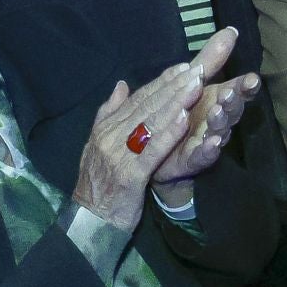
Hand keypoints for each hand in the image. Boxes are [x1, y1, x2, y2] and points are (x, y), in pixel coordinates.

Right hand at [72, 58, 207, 231]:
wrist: (89, 219)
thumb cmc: (100, 183)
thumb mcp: (98, 145)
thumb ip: (110, 114)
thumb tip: (122, 85)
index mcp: (106, 128)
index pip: (138, 99)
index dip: (162, 82)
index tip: (183, 67)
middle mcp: (110, 137)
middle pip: (147, 106)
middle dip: (174, 86)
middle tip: (197, 70)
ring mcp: (118, 155)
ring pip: (151, 123)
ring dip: (176, 103)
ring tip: (196, 86)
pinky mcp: (129, 175)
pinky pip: (152, 151)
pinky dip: (168, 134)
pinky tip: (184, 121)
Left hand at [148, 27, 262, 198]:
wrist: (153, 149)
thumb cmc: (178, 111)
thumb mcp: (191, 81)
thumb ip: (211, 59)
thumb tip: (231, 30)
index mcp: (215, 98)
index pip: (237, 90)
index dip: (245, 86)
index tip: (252, 79)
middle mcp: (216, 119)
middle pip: (231, 110)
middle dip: (232, 102)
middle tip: (228, 93)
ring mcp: (206, 140)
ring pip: (219, 131)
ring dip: (220, 123)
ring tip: (217, 114)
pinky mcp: (192, 160)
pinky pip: (202, 156)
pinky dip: (208, 150)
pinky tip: (211, 144)